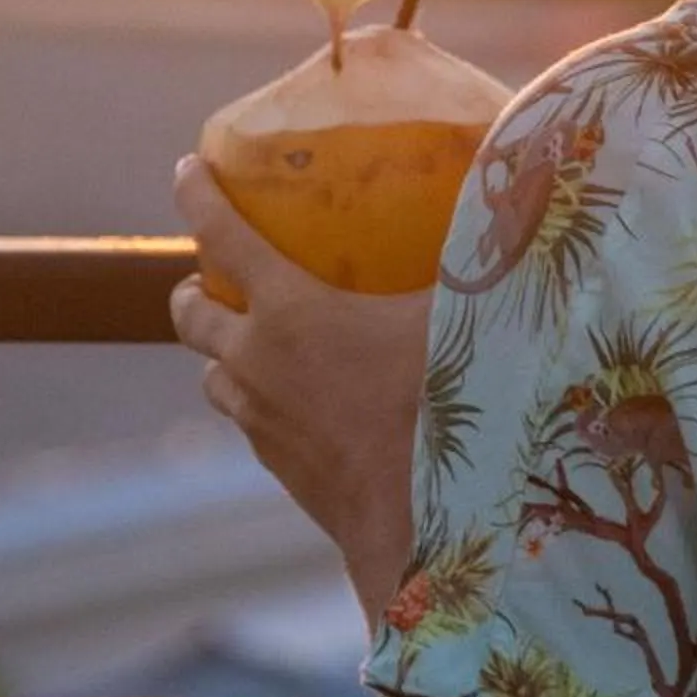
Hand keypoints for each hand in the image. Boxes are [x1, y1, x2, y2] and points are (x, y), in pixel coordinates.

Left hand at [169, 151, 425, 618]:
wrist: (417, 528)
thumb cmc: (436, 408)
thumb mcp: (453, 316)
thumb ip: (467, 257)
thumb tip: (507, 196)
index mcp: (287, 309)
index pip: (220, 233)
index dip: (197, 192)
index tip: (188, 167)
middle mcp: (255, 360)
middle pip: (190, 313)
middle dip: (194, 286)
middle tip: (219, 274)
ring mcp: (260, 420)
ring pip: (214, 374)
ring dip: (225, 350)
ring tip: (261, 338)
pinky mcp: (275, 465)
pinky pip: (249, 420)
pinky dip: (259, 398)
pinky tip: (303, 398)